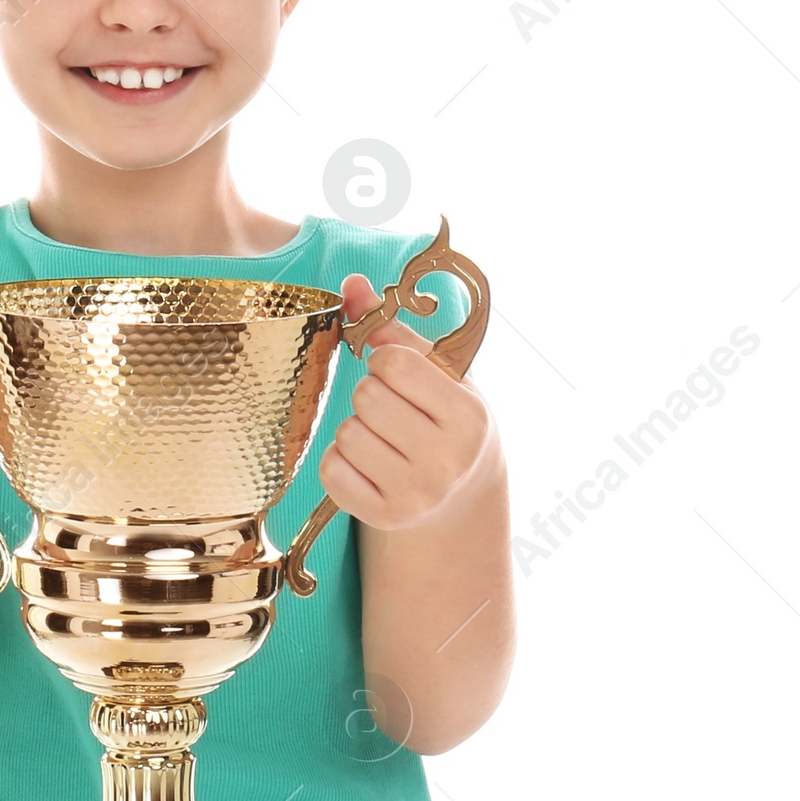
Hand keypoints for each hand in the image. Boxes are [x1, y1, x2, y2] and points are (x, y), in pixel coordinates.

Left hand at [318, 272, 493, 531]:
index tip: (401, 377)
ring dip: (355, 428)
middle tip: (392, 409)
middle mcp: (446, 462)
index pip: (393, 363)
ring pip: (346, 434)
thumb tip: (350, 283)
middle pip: (366, 397)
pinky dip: (340, 461)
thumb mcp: (435, 371)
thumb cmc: (444, 418)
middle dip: (370, 394)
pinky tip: (367, 462)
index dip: (386, 362)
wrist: (461, 494)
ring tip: (382, 437)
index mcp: (468, 417)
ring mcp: (415, 496)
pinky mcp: (384, 517)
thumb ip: (392, 325)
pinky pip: (331, 470)